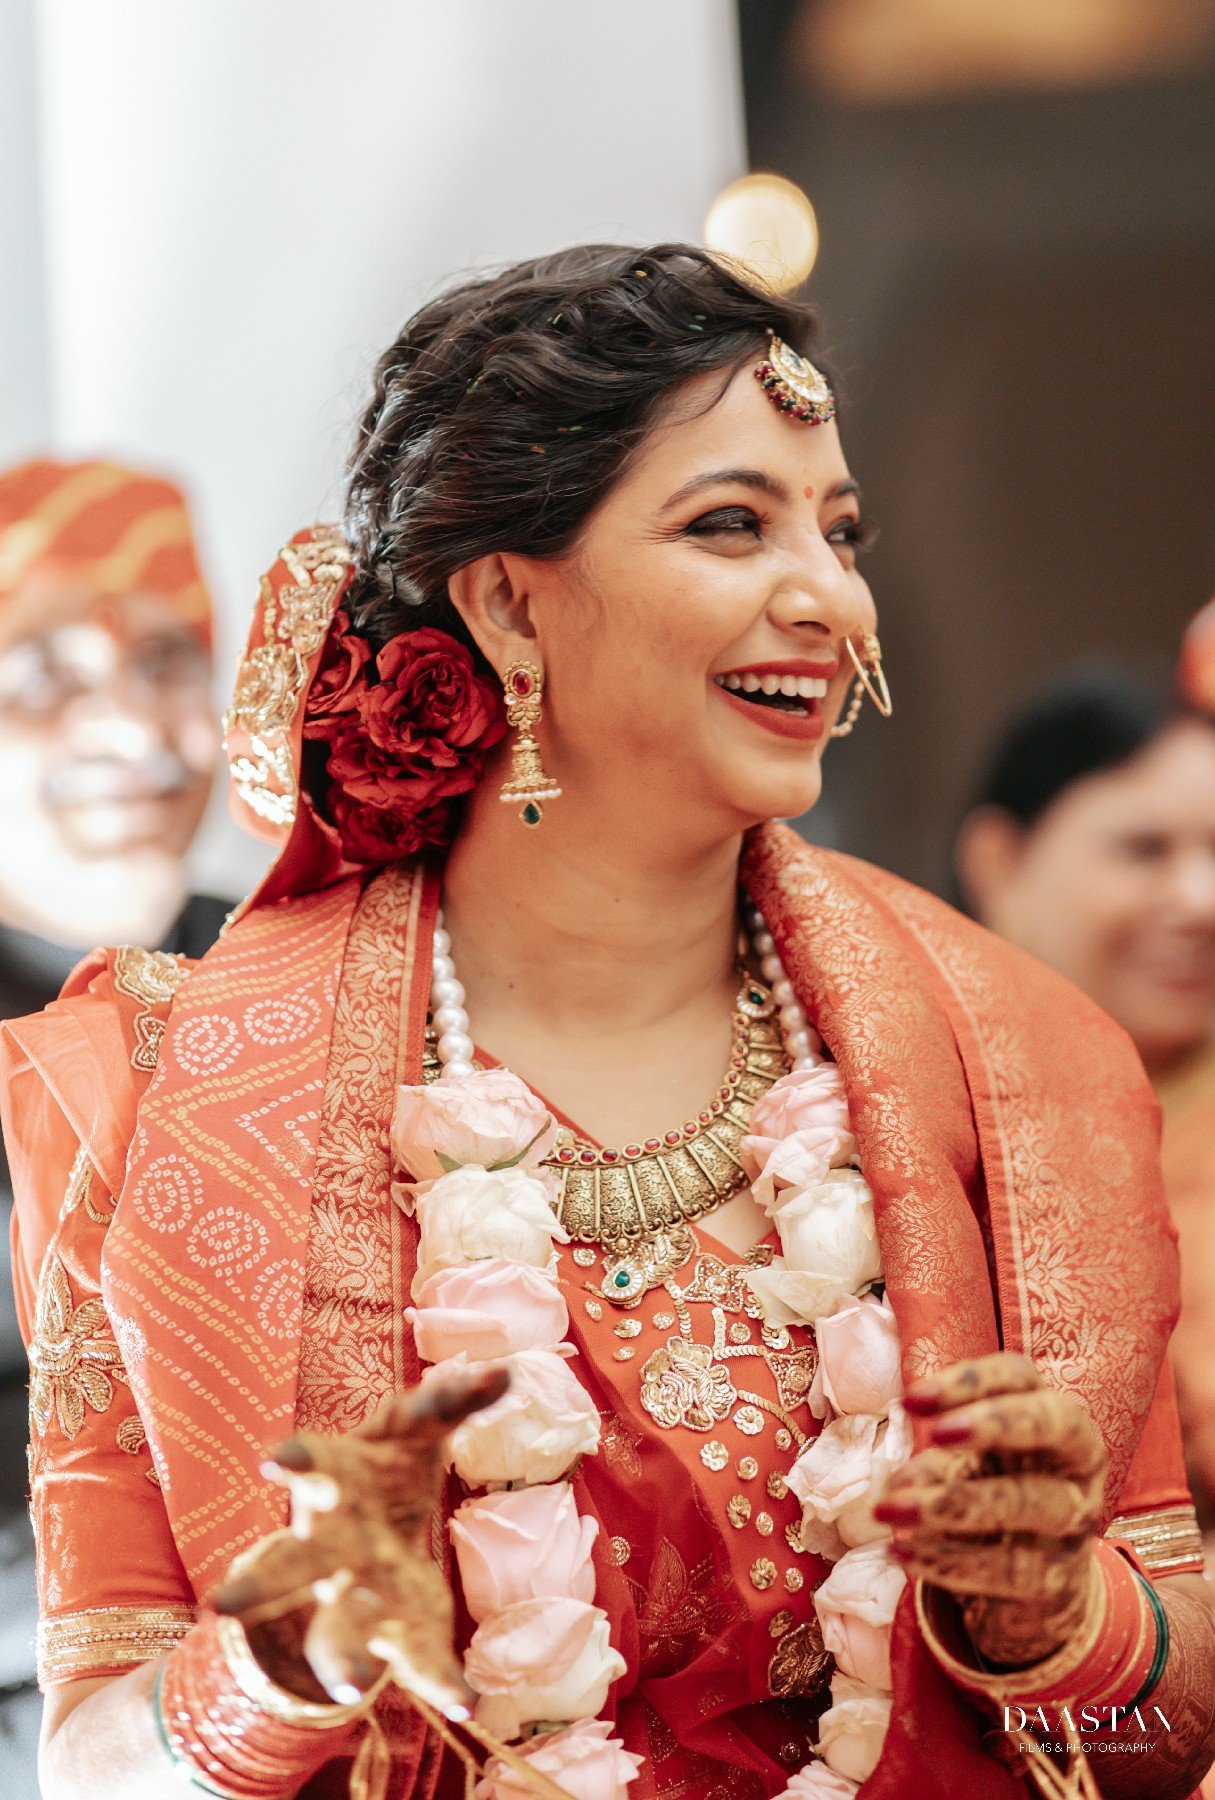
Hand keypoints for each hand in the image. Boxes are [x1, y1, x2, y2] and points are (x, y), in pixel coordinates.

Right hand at [212, 1364, 507, 1710]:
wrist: (373, 1536)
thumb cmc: (385, 1469)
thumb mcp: (413, 1432)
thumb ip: (452, 1404)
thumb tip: (504, 1369)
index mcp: (332, 1485)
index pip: (311, 1468)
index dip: (295, 1462)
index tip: (274, 1462)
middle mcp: (331, 1548)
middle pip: (289, 1568)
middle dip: (259, 1586)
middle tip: (223, 1607)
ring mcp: (358, 1596)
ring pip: (336, 1632)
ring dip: (340, 1657)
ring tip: (348, 1686)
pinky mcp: (398, 1626)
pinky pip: (417, 1657)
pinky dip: (443, 1680)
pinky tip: (468, 1702)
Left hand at [874, 1352, 1105, 1666]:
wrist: (1040, 1585)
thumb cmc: (997, 1496)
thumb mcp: (971, 1467)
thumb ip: (939, 1460)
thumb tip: (898, 1483)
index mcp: (1049, 1416)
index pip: (1020, 1377)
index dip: (971, 1380)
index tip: (913, 1398)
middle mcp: (1076, 1461)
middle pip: (1052, 1423)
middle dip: (995, 1422)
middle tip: (936, 1432)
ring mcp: (1075, 1519)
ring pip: (1025, 1500)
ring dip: (952, 1503)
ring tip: (892, 1510)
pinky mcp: (1059, 1576)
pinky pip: (1006, 1565)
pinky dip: (948, 1560)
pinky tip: (903, 1553)